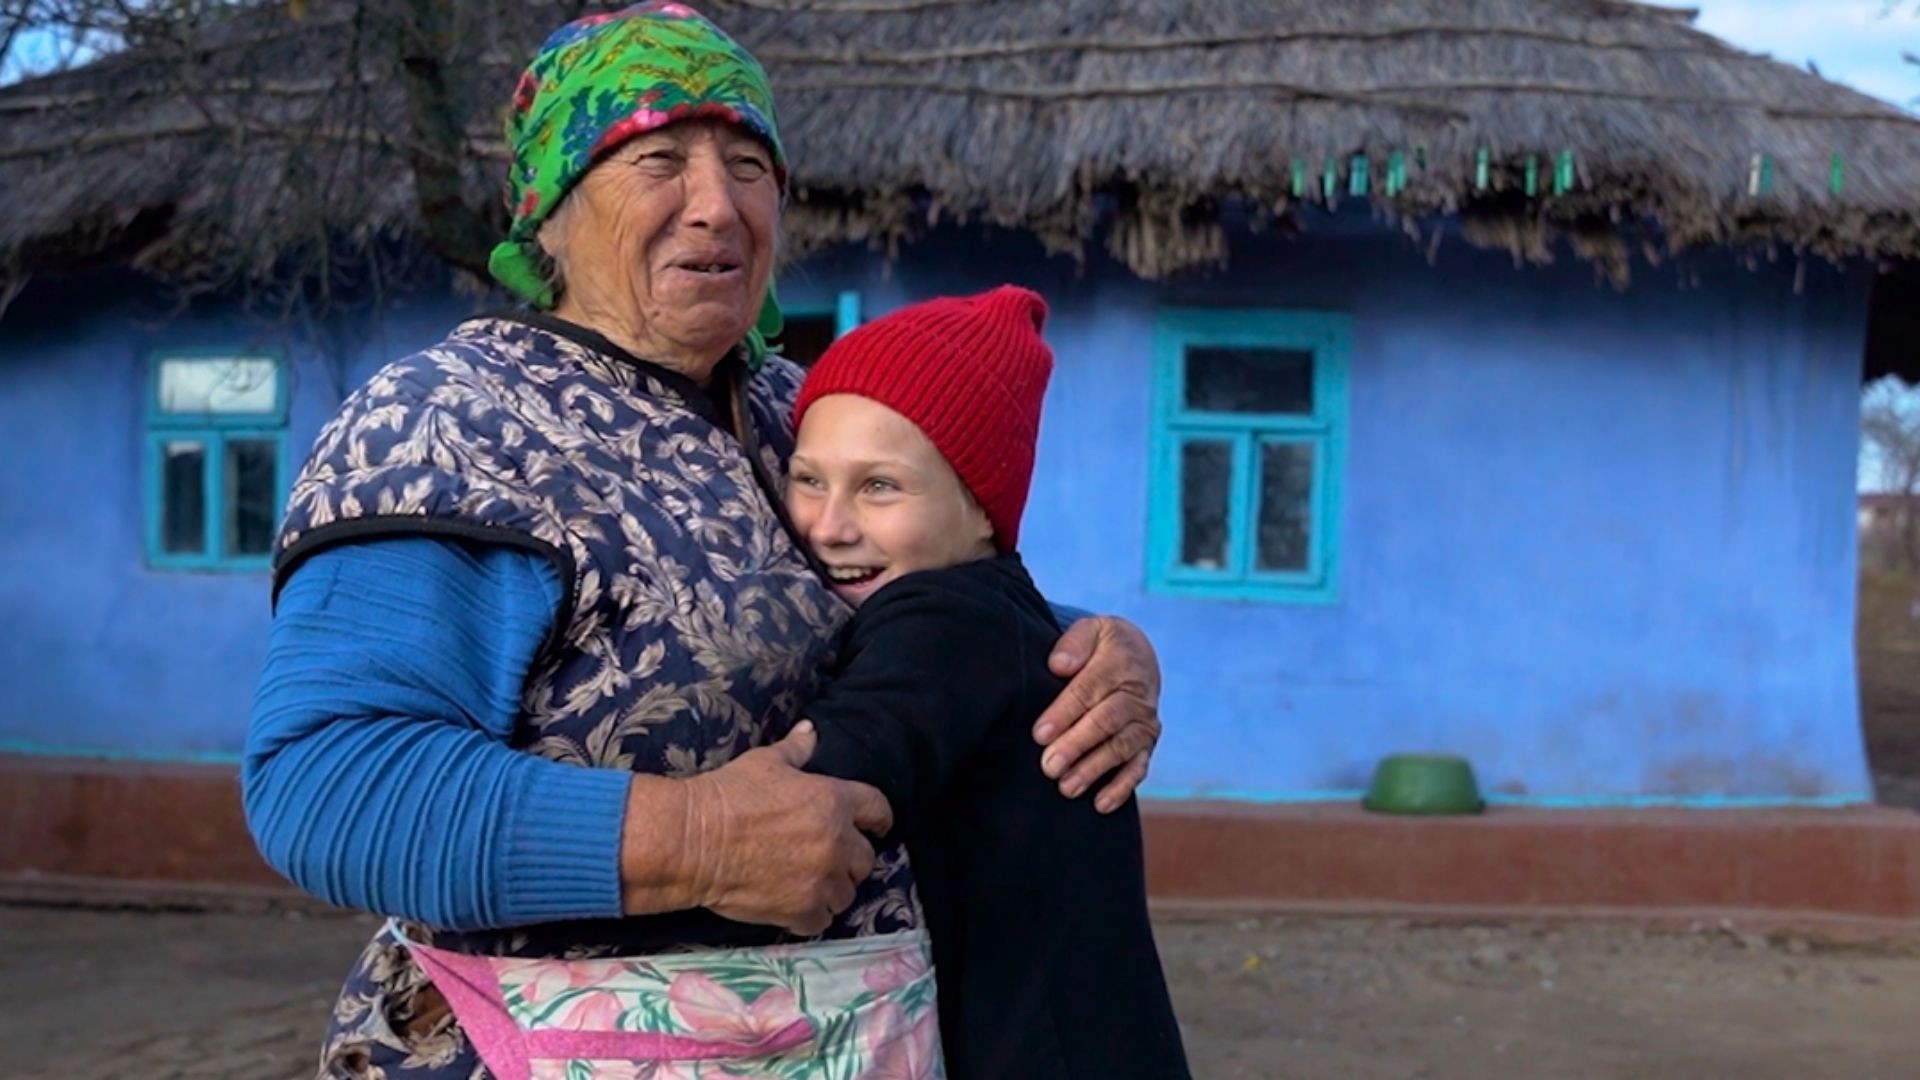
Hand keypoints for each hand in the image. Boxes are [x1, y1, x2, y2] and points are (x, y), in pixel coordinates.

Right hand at [619, 723, 893, 934]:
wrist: (693, 841)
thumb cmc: (729, 794)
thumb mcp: (765, 762)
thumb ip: (797, 749)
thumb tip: (811, 730)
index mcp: (834, 800)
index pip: (878, 810)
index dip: (879, 819)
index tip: (876, 827)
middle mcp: (837, 842)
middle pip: (866, 859)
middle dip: (852, 859)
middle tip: (830, 858)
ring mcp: (822, 880)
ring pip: (847, 893)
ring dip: (833, 888)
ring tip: (811, 884)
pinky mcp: (803, 911)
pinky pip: (823, 920)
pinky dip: (813, 915)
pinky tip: (796, 904)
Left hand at [1034, 615, 1161, 813]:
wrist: (1137, 657)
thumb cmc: (1100, 647)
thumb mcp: (1091, 630)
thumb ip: (1074, 643)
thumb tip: (1059, 665)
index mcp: (1118, 665)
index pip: (1088, 691)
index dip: (1064, 714)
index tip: (1040, 734)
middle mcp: (1136, 696)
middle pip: (1105, 723)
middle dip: (1076, 746)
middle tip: (1049, 766)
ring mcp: (1144, 723)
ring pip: (1120, 748)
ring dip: (1094, 769)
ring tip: (1066, 787)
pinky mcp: (1147, 744)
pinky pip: (1138, 767)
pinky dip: (1122, 787)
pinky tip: (1100, 804)